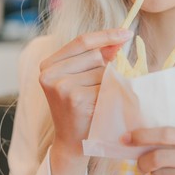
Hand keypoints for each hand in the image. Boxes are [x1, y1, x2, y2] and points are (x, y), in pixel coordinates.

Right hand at [39, 29, 132, 152]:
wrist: (72, 142)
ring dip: (109, 83)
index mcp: (48, 65)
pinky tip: (103, 106)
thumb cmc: (78, 108)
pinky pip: (107, 86)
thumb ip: (95, 59)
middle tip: (99, 88)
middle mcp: (50, 73)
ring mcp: (62, 86)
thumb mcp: (79, 79)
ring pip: (103, 72)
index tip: (127, 32)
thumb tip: (117, 42)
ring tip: (97, 100)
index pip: (81, 41)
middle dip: (106, 68)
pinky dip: (112, 93)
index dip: (106, 35)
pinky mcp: (76, 98)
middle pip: (95, 56)